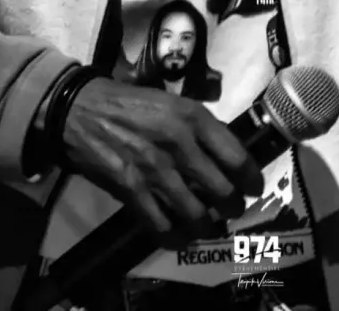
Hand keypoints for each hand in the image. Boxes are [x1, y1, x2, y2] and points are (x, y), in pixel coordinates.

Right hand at [60, 78, 262, 244]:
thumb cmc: (132, 103)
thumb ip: (199, 125)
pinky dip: (174, 237)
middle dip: (233, 206)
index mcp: (193, 118)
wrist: (84, 110)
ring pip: (196, 215)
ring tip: (207, 225)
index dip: (251, 178)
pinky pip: (162, 226)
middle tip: (232, 209)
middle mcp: (180, 145)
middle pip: (222, 191)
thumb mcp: (172, 102)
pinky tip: (178, 236)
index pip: (236, 156)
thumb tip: (225, 149)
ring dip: (207, 226)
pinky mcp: (133, 191)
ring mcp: (156, 171)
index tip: (254, 187)